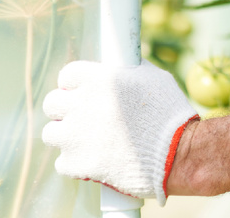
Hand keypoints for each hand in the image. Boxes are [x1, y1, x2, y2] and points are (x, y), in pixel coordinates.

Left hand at [42, 60, 198, 204]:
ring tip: (89, 141)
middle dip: (66, 109)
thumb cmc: (170, 114)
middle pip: (52, 102)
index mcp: (102, 79)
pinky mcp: (76, 164)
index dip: (76, 84)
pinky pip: (63, 162)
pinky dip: (77, 163)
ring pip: (51, 133)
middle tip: (84, 116)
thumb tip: (116, 67)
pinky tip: (98, 160)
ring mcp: (76, 136)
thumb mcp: (153, 79)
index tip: (83, 91)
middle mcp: (84, 104)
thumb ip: (126, 72)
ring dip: (67, 136)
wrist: (178, 154)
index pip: (68, 74)